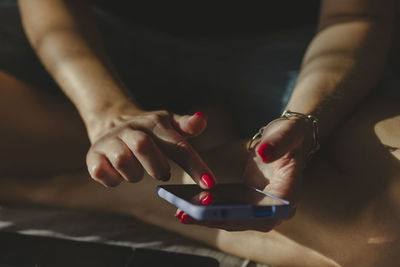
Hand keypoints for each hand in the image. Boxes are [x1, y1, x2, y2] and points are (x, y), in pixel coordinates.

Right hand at [85, 107, 215, 187]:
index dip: (195, 165)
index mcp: (155, 123)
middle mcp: (131, 129)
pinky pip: (101, 172)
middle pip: (143, 146)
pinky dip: (113, 179)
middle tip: (162, 173)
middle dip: (157, 167)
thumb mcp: (170, 124)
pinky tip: (119, 173)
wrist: (112, 121)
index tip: (210, 184)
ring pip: (122, 160)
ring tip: (138, 171)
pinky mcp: (93, 155)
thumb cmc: (150, 130)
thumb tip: (202, 120)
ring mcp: (110, 141)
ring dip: (135, 174)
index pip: (178, 145)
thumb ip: (187, 125)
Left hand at [176, 118, 311, 230]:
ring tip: (182, 214)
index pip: (265, 212)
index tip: (217, 213)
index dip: (241, 215)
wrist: (286, 139)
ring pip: (233, 218)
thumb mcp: (287, 133)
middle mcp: (276, 207)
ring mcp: (261, 207)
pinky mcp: (248, 202)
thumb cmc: (289, 134)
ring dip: (208, 218)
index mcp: (289, 193)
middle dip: (216, 218)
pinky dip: (210, 210)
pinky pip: (228, 210)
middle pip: (245, 220)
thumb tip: (264, 153)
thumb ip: (278, 144)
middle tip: (189, 214)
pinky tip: (188, 208)